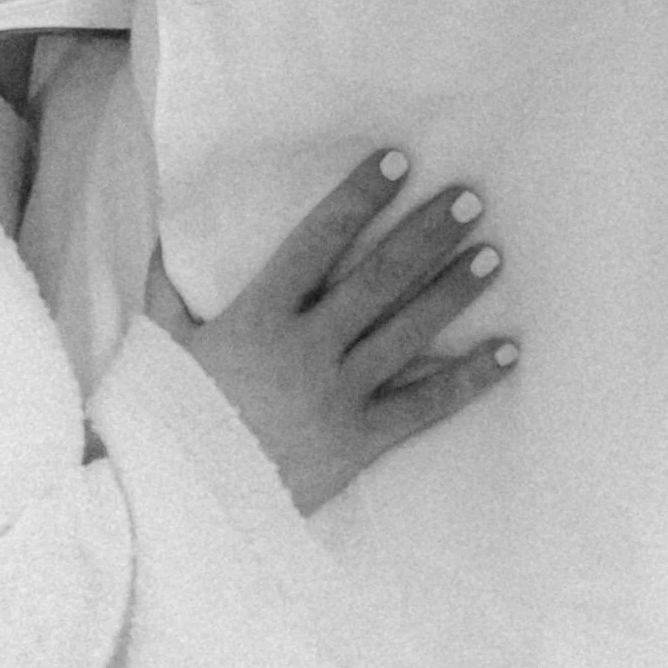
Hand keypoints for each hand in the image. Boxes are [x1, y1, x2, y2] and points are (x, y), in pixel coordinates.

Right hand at [145, 153, 516, 514]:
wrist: (180, 506)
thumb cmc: (165, 421)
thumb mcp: (159, 345)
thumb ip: (166, 288)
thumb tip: (166, 237)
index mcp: (258, 315)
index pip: (317, 240)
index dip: (358, 198)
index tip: (396, 161)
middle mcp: (306, 348)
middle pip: (378, 279)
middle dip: (426, 234)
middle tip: (471, 199)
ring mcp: (336, 395)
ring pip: (407, 333)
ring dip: (454, 291)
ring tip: (493, 255)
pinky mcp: (357, 441)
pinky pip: (423, 407)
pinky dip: (468, 379)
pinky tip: (508, 351)